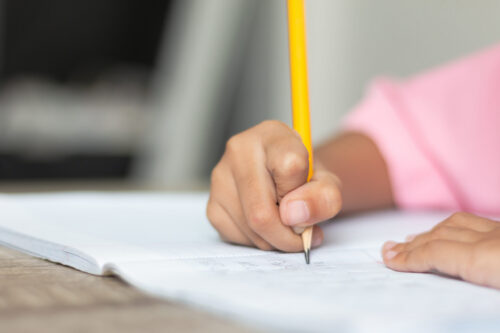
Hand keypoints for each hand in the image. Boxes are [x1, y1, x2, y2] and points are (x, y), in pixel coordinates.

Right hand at [206, 120, 341, 251]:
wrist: (285, 178)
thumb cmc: (304, 177)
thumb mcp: (327, 184)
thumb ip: (324, 196)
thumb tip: (294, 215)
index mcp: (271, 135)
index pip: (291, 167)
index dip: (304, 195)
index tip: (307, 198)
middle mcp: (239, 151)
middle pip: (262, 213)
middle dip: (288, 236)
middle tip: (301, 234)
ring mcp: (220, 178)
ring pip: (250, 230)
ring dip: (274, 240)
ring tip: (284, 224)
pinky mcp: (212, 205)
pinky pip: (238, 238)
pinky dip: (258, 241)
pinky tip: (265, 225)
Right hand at [382, 212, 499, 288]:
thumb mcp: (495, 303)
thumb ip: (468, 275)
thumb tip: (438, 272)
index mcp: (488, 258)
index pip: (436, 252)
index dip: (408, 257)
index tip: (389, 260)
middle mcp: (496, 239)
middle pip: (442, 234)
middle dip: (411, 243)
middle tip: (390, 249)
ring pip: (460, 223)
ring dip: (431, 230)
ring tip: (413, 238)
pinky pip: (480, 222)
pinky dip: (458, 226)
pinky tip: (454, 231)